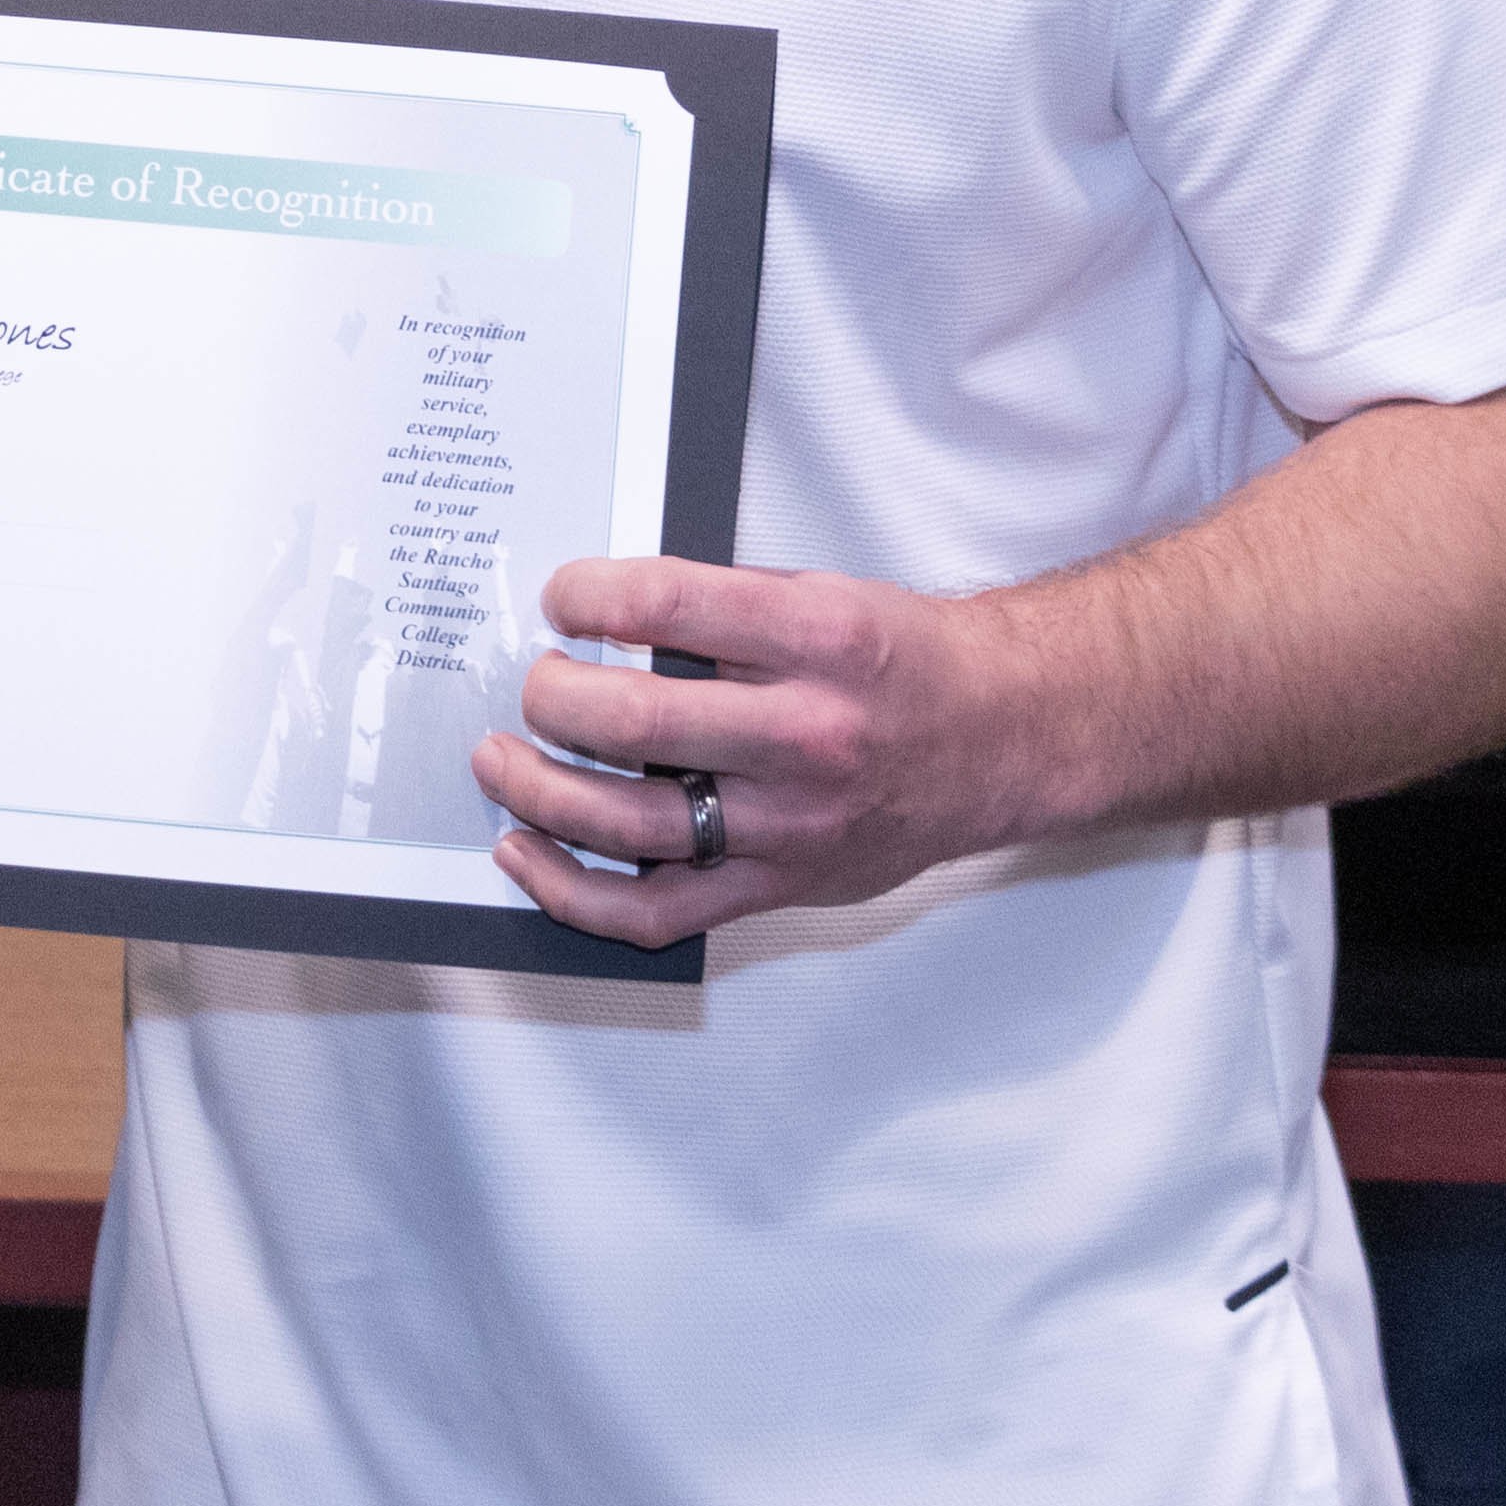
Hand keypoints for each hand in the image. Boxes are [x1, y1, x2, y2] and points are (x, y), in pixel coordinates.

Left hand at [471, 555, 1042, 949]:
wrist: (1005, 736)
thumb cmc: (903, 661)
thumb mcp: (826, 595)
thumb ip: (722, 608)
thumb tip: (597, 613)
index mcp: (820, 638)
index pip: (671, 604)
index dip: (590, 596)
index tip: (561, 598)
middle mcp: (808, 733)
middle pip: (637, 725)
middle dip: (553, 699)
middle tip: (533, 683)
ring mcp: (792, 823)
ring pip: (630, 825)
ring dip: (540, 792)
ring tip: (501, 761)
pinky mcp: (779, 886)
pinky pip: (655, 910)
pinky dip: (573, 890)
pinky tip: (527, 852)